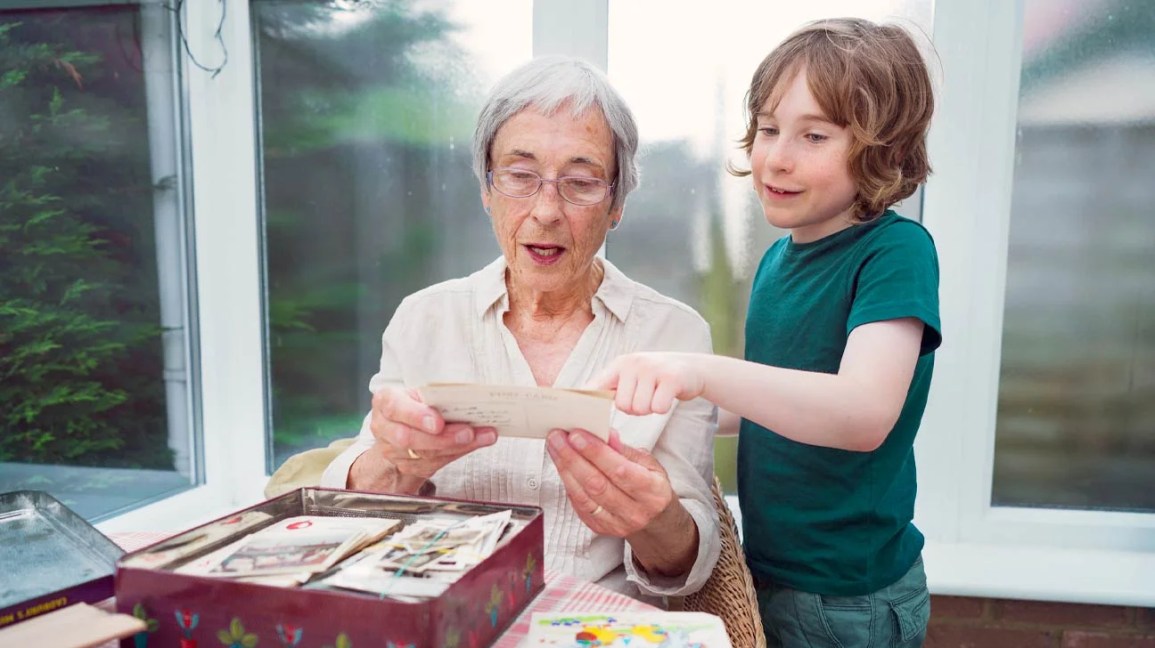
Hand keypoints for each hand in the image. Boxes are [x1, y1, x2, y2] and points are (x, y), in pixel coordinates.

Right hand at [351, 386, 495, 490]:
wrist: (399, 427)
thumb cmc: (413, 403)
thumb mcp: (419, 392)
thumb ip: (437, 396)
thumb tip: (469, 398)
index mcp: (385, 401)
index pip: (394, 408)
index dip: (416, 417)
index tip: (438, 423)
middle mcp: (385, 427)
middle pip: (410, 438)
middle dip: (443, 437)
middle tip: (468, 432)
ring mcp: (394, 451)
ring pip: (425, 454)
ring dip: (457, 446)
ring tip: (482, 436)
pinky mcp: (408, 466)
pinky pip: (435, 463)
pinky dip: (459, 452)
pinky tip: (476, 443)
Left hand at [545, 428, 677, 537]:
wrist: (654, 520)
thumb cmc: (651, 487)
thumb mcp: (649, 464)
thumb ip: (626, 450)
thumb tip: (607, 435)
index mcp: (651, 491)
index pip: (619, 470)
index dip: (595, 452)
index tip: (577, 435)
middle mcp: (634, 510)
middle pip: (596, 483)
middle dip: (572, 457)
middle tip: (558, 438)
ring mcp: (616, 522)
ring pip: (583, 495)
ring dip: (565, 468)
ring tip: (555, 448)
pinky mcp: (599, 528)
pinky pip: (578, 504)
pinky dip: (568, 483)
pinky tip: (561, 466)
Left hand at [591, 352, 704, 415]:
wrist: (691, 368)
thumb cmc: (655, 377)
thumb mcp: (630, 376)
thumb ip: (608, 388)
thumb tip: (582, 401)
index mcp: (618, 365)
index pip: (594, 386)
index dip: (583, 401)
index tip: (568, 415)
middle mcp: (633, 363)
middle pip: (622, 405)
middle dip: (634, 409)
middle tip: (645, 396)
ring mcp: (652, 369)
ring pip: (639, 409)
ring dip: (649, 409)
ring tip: (656, 395)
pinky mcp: (671, 378)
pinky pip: (658, 408)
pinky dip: (662, 408)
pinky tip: (667, 397)